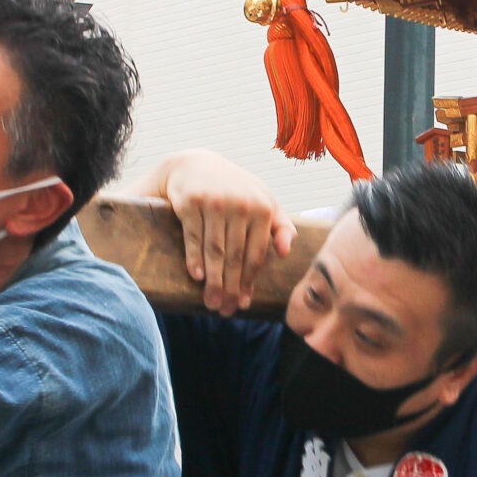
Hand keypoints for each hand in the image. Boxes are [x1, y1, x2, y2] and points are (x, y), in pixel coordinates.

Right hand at [158, 150, 294, 313]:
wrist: (194, 165)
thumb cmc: (234, 189)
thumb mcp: (262, 200)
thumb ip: (280, 225)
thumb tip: (286, 253)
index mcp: (263, 207)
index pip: (256, 254)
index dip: (249, 282)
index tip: (242, 303)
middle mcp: (241, 204)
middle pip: (235, 256)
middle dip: (231, 288)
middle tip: (225, 310)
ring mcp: (215, 202)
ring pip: (215, 250)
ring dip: (214, 281)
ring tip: (211, 303)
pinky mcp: (190, 201)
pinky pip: (193, 236)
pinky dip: (194, 258)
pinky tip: (197, 277)